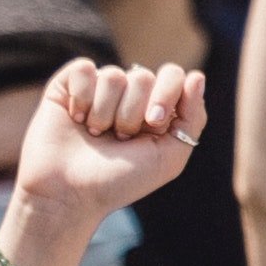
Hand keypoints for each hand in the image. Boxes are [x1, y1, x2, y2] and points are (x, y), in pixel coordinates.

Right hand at [4, 58, 210, 258]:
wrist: (69, 195)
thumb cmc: (119, 182)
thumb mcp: (168, 158)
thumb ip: (192, 119)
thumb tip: (197, 77)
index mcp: (155, 109)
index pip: (172, 75)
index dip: (166, 94)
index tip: (154, 123)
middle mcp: (127, 96)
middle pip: (143, 76)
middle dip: (132, 113)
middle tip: (120, 139)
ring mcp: (97, 89)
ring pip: (113, 75)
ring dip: (105, 113)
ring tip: (95, 135)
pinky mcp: (68, 85)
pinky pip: (84, 69)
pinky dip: (82, 97)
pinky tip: (76, 119)